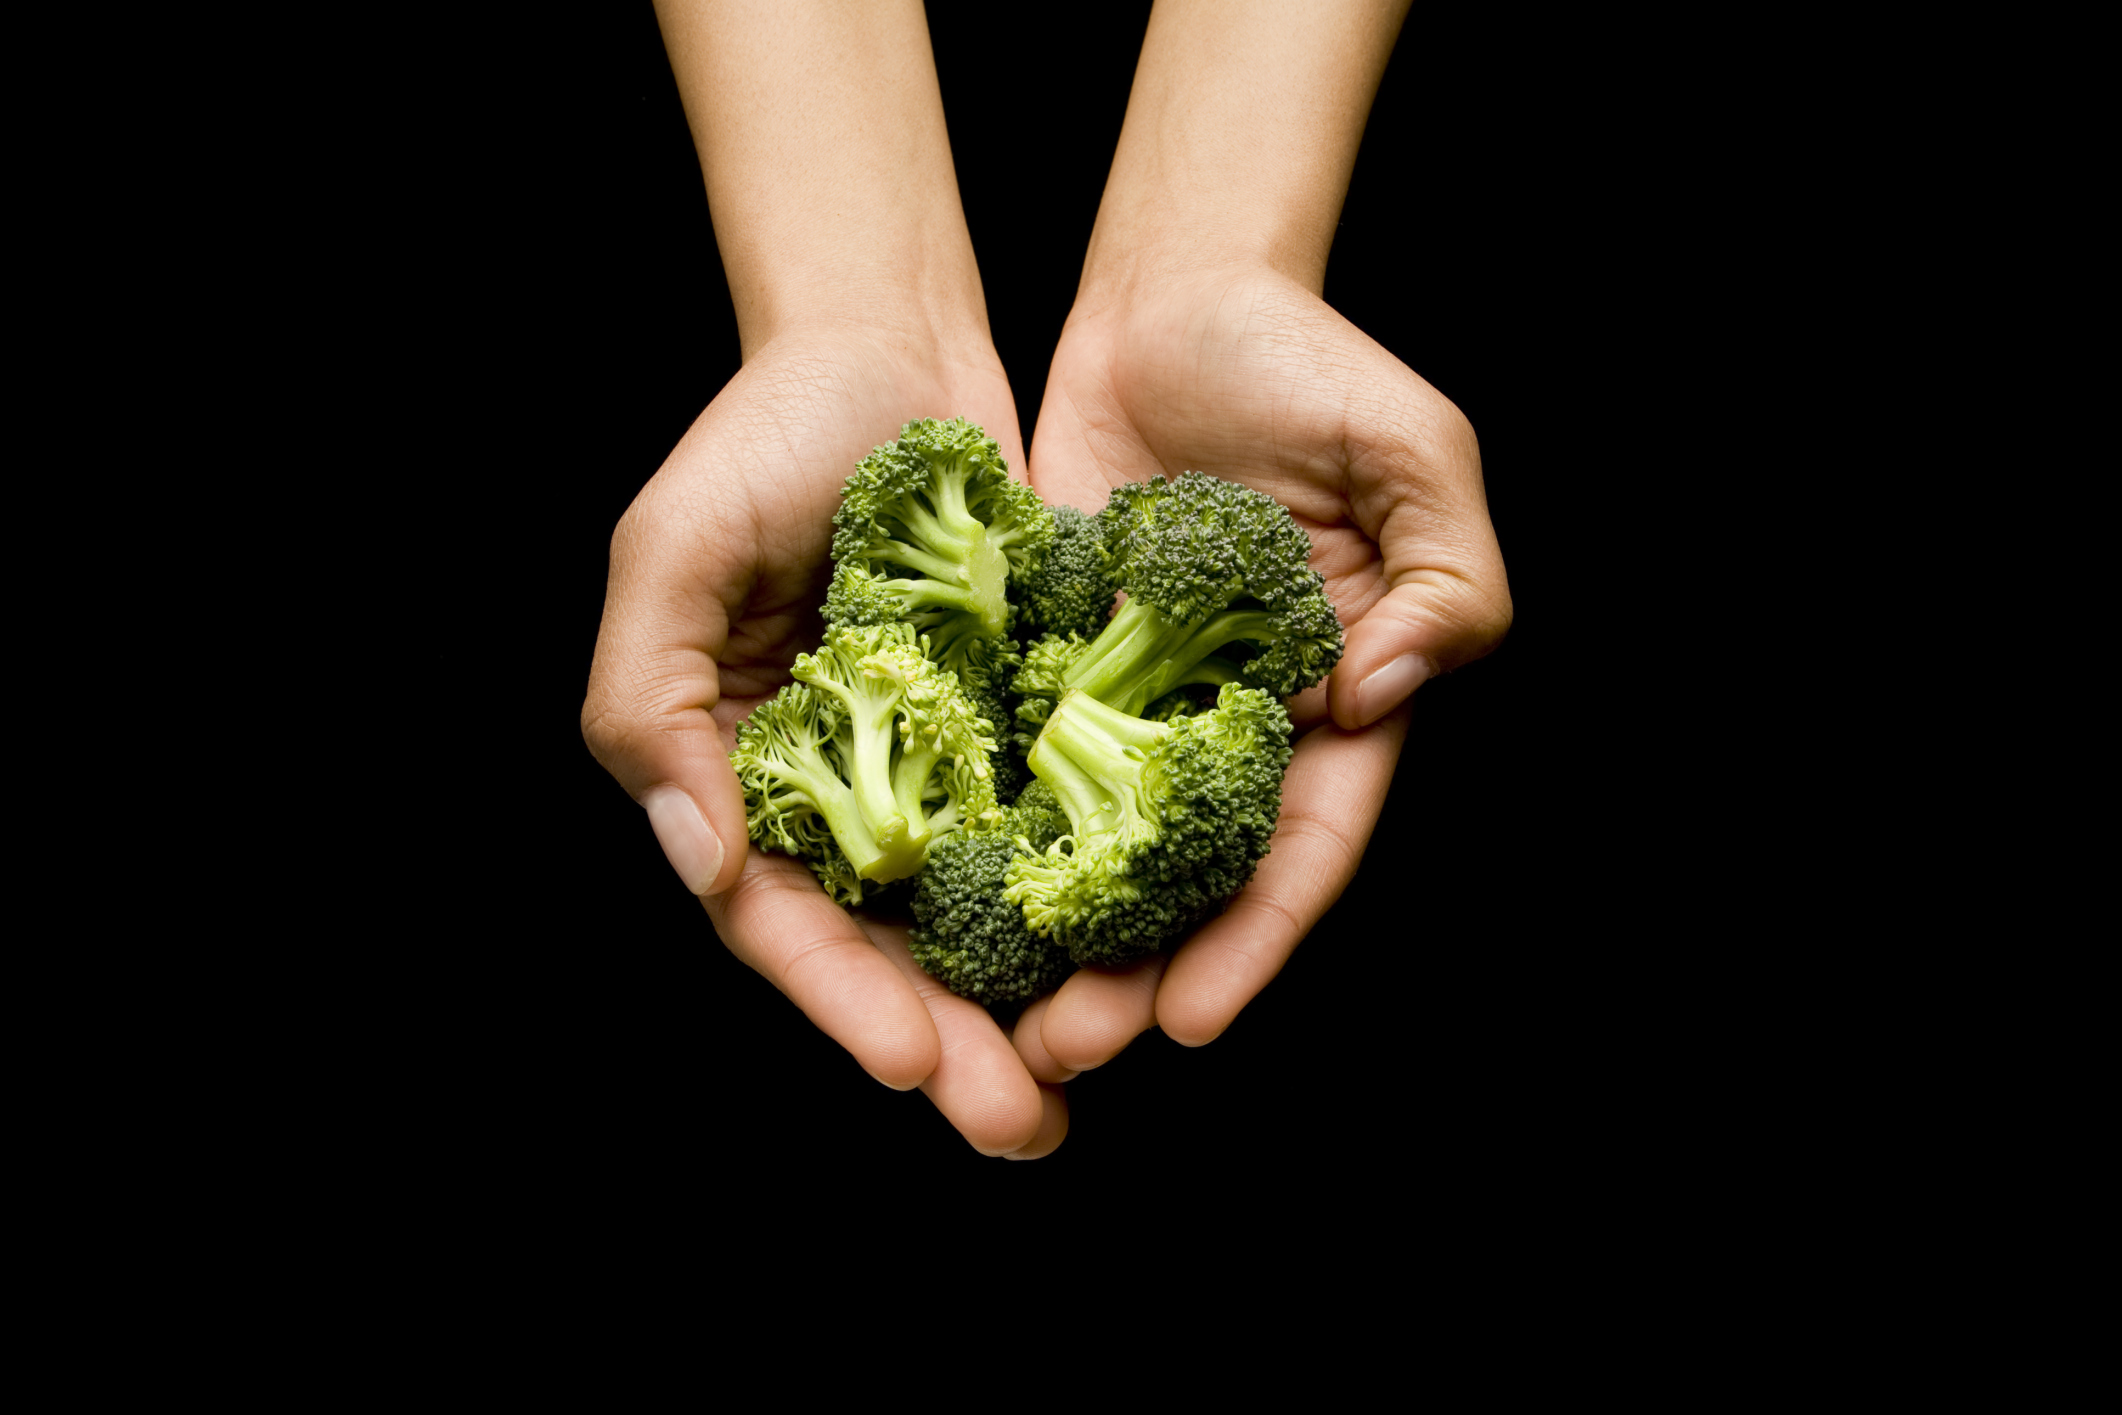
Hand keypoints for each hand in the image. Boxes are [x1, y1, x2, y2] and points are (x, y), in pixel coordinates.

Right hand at [581, 328, 1065, 1157]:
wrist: (891, 341)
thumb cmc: (762, 436)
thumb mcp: (673, 550)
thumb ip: (652, 704)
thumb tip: (707, 863)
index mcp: (739, 774)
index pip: (783, 918)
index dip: (841, 998)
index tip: (912, 1065)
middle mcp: (840, 790)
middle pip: (890, 946)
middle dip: (952, 1045)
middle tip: (1022, 1127)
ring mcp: (937, 763)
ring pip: (981, 912)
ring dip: (1030, 1002)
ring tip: (1090, 1078)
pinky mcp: (1022, 724)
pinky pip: (1058, 825)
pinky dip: (1092, 895)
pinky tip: (1146, 953)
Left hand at [1019, 264, 1511, 1072]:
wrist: (1172, 291)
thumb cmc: (1307, 361)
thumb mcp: (1415, 451)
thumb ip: (1449, 573)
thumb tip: (1387, 694)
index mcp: (1332, 697)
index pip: (1301, 844)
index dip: (1255, 938)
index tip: (1195, 1020)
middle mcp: (1228, 720)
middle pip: (1188, 876)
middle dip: (1137, 972)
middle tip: (1067, 1052)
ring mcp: (1131, 698)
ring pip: (1093, 847)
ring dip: (1053, 938)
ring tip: (996, 1018)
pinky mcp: (1046, 660)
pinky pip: (1015, 763)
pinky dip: (986, 838)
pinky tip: (935, 904)